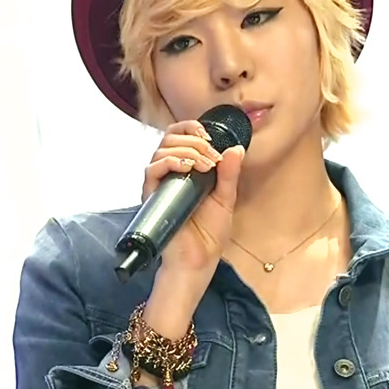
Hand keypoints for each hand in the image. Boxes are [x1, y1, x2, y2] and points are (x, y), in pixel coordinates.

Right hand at [141, 119, 245, 275]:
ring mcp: (160, 184)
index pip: (180, 136)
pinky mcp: (152, 196)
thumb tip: (236, 148)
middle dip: (194, 140)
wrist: (198, 260)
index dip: (192, 128)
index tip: (209, 137)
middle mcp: (170, 173)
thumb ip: (229, 174)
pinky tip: (187, 168)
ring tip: (205, 165)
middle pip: (170, 137)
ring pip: (162, 149)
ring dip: (187, 150)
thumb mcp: (225, 198)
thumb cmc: (208, 233)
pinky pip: (152, 169)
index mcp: (187, 170)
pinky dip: (170, 162)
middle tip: (212, 156)